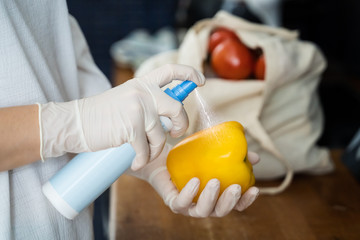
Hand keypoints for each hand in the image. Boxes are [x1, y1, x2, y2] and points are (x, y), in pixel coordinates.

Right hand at [39, 64, 204, 169]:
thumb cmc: (100, 116)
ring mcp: (137, 108)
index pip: (170, 71)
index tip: (201, 81)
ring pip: (161, 134)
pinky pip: (146, 148)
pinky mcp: (130, 126)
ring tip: (144, 154)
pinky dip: (143, 158)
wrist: (73, 123)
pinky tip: (136, 161)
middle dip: (181, 125)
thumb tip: (169, 116)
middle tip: (176, 134)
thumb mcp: (126, 100)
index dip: (189, 74)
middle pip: (177, 108)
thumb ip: (146, 102)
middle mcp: (142, 92)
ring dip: (155, 149)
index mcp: (142, 84)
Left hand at [127, 144, 259, 216]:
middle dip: (230, 202)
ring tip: (215, 182)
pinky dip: (189, 194)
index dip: (246, 201)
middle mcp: (203, 205)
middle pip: (220, 211)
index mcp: (215, 197)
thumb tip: (255, 157)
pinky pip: (181, 203)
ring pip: (202, 211)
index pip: (234, 205)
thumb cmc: (189, 158)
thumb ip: (233, 155)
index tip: (255, 189)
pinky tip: (195, 181)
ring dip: (211, 198)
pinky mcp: (173, 203)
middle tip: (236, 187)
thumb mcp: (212, 152)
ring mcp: (188, 206)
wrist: (161, 158)